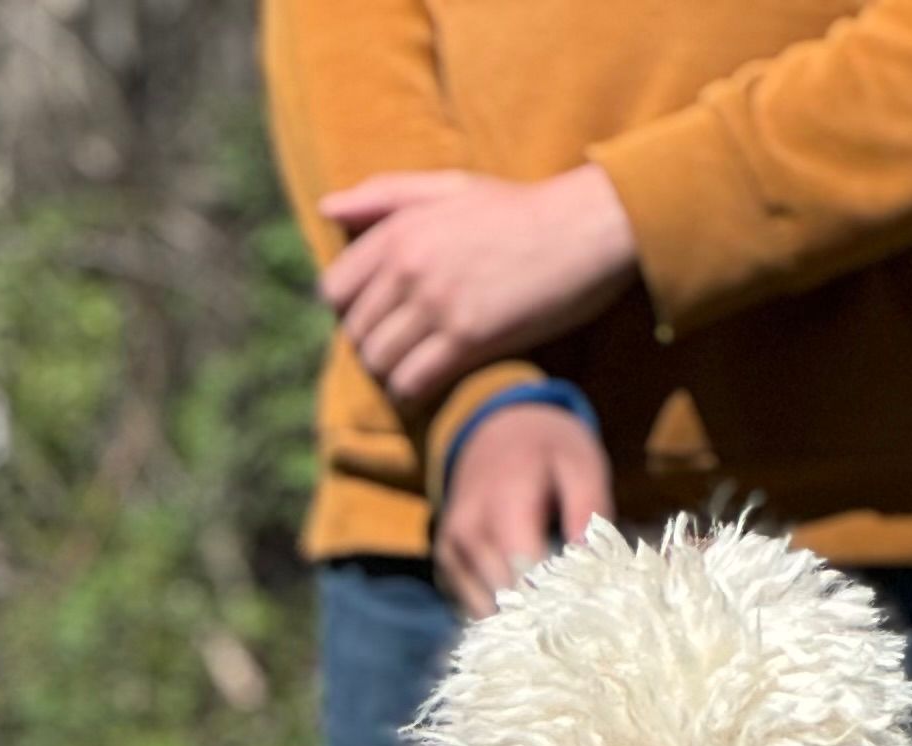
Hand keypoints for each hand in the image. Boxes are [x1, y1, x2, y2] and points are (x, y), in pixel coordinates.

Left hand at [319, 166, 638, 411]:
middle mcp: (410, 266)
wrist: (586, 229)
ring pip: (379, 364)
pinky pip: (411, 384)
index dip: (354, 312)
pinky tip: (437, 384)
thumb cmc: (519, 210)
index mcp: (400, 229)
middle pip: (356, 334)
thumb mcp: (451, 187)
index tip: (386, 316)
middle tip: (409, 349)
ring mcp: (437, 303)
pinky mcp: (467, 338)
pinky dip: (416, 393)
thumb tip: (326, 208)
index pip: (335, 291)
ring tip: (423, 366)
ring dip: (395, 374)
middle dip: (376, 347)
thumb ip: (386, 196)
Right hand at [435, 401, 615, 615]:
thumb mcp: (581, 462)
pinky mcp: (447, 564)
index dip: (555, 602)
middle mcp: (469, 530)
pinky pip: (472, 606)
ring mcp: (452, 549)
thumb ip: (588, 509)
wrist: (496, 429)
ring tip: (551, 616)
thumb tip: (591, 565)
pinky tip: (526, 605)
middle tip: (574, 625)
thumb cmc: (548, 448)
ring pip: (485, 610)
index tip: (584, 615)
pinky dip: (500, 612)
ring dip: (519, 620)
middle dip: (540, 616)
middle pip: (503, 598)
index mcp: (505, 502)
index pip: (525, 573)